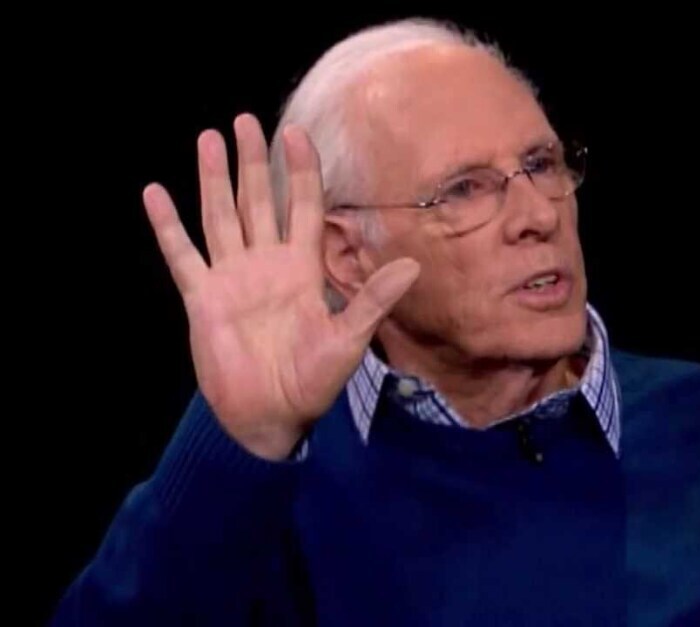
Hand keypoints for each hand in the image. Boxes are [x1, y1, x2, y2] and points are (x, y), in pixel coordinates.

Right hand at [143, 114, 418, 459]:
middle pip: (258, 201)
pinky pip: (182, 255)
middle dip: (253, 162)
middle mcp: (266, 264)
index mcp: (302, 269)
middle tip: (245, 121)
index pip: (301, 207)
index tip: (295, 133)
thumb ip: (373, 299)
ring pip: (220, 216)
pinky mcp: (202, 298)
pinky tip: (155, 192)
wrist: (271, 417)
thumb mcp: (349, 339)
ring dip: (213, 179)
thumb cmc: (314, 382)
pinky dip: (168, 226)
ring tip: (208, 138)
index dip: (299, 172)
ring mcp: (232, 278)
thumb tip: (414, 265)